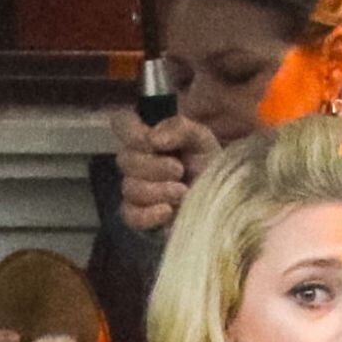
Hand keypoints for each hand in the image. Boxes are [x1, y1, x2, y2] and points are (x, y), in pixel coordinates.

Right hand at [111, 107, 220, 232]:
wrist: (219, 200)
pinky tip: (168, 211)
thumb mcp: (201, 139)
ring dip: (158, 190)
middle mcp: (136, 162)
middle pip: (124, 160)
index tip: (149, 141)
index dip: (129, 131)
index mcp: (147, 138)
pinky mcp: (139, 218)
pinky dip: (148, 214)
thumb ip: (179, 128)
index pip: (122, 123)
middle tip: (180, 171)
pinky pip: (130, 215)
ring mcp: (135, 191)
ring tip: (183, 192)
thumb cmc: (208, 165)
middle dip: (154, 166)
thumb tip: (153, 138)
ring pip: (130, 188)